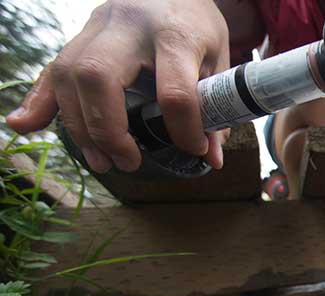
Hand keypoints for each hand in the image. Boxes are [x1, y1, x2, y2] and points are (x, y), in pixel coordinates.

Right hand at [5, 0, 230, 171]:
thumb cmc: (196, 24)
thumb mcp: (217, 59)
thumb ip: (215, 106)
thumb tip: (211, 159)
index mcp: (174, 33)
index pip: (175, 91)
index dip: (184, 130)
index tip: (194, 149)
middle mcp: (128, 26)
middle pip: (98, 76)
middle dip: (107, 129)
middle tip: (128, 161)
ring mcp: (96, 26)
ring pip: (68, 74)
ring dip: (79, 125)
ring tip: (102, 160)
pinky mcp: (79, 34)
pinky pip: (51, 67)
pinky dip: (39, 100)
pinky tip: (26, 125)